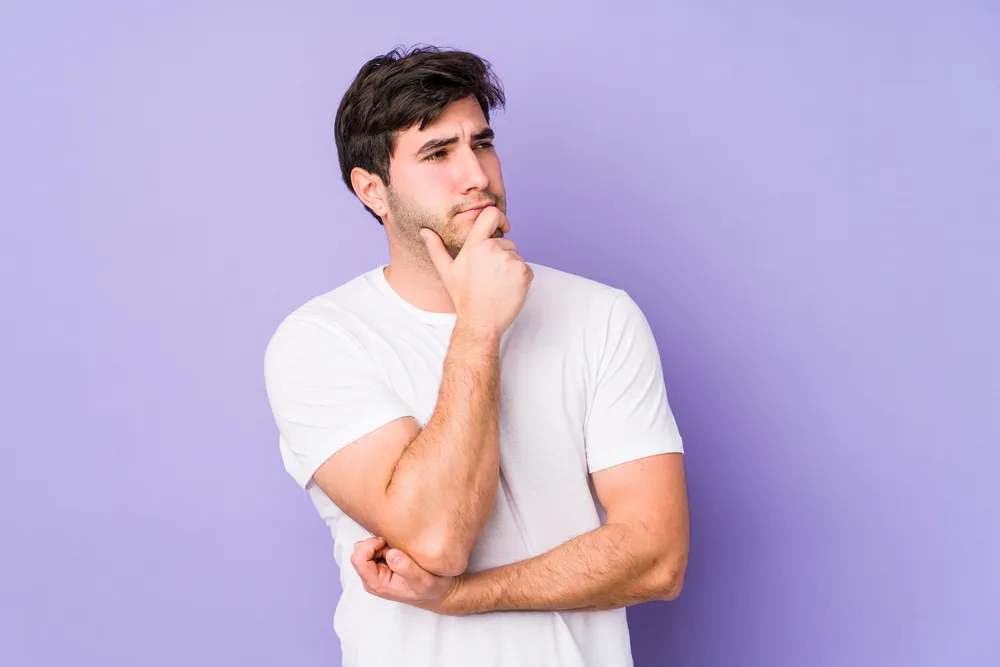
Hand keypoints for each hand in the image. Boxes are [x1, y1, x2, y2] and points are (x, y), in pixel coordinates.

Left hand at [350, 537, 461, 614]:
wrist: (438, 592)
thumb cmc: (431, 590)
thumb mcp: (423, 581)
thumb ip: (407, 569)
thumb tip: (391, 554)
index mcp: (377, 583)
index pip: (358, 560)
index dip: (370, 546)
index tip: (386, 543)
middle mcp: (372, 577)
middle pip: (359, 551)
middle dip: (375, 544)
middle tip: (396, 547)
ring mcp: (377, 570)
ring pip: (366, 548)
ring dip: (382, 544)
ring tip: (401, 550)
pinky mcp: (383, 564)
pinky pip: (376, 547)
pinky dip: (387, 544)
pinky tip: (401, 550)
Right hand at [421, 206, 532, 334]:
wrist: (481, 322)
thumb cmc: (464, 297)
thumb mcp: (447, 271)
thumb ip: (436, 248)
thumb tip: (424, 231)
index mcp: (474, 245)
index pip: (491, 214)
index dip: (500, 218)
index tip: (503, 227)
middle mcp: (492, 248)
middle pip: (507, 241)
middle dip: (503, 254)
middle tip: (491, 276)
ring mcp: (509, 260)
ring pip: (516, 255)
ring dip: (511, 267)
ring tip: (498, 284)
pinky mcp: (523, 272)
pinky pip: (527, 268)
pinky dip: (521, 278)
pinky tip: (508, 289)